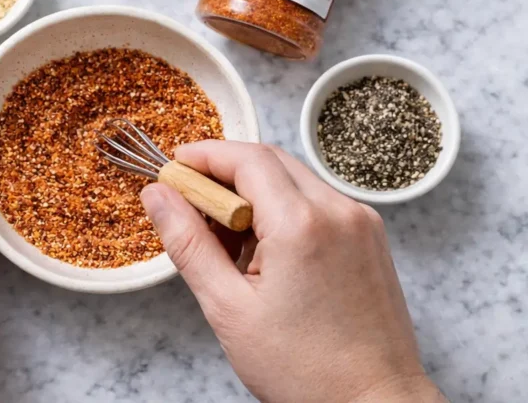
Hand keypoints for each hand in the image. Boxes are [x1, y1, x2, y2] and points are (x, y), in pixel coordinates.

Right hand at [140, 142, 444, 402]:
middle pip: (270, 160)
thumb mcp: (228, 307)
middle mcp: (339, 211)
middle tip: (188, 198)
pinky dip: (283, 209)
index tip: (172, 168)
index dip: (203, 155)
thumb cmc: (306, 370)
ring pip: (294, 179)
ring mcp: (361, 222)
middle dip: (224, 170)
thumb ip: (188, 242)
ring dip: (253, 191)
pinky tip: (263, 249)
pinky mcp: (370, 238)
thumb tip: (157, 196)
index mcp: (302, 224)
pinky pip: (317, 201)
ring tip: (225, 238)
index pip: (245, 158)